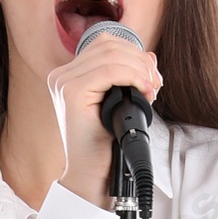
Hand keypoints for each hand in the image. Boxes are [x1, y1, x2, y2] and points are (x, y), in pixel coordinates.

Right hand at [47, 34, 162, 205]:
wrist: (92, 175)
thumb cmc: (105, 145)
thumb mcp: (120, 103)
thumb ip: (129, 76)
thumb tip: (149, 56)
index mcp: (69, 75)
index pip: (105, 43)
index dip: (134, 53)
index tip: (151, 77)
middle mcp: (62, 75)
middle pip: (109, 44)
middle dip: (140, 60)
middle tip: (155, 83)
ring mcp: (64, 82)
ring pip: (111, 54)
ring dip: (139, 69)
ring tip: (150, 90)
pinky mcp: (72, 93)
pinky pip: (110, 70)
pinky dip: (133, 76)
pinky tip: (144, 91)